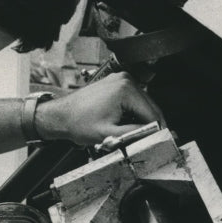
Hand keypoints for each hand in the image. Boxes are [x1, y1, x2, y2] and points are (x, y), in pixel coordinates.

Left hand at [34, 73, 164, 147]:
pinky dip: (132, 114)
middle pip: (149, 108)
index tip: (161, 142)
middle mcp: (125, 80)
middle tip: (149, 142)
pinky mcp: (116, 84)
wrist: (60, 115)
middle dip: (149, 126)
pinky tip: (125, 125)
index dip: (157, 131)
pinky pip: (132, 101)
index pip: (152, 113)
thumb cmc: (77, 122)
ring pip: (142, 105)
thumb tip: (153, 135)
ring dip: (141, 120)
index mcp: (125, 89)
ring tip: (133, 134)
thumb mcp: (109, 133)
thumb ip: (135, 134)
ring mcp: (120, 80)